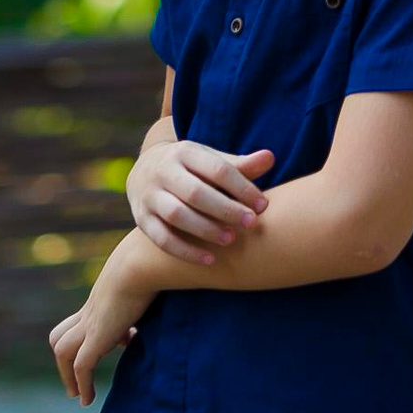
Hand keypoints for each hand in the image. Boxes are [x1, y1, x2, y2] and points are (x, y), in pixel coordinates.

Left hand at [50, 247, 158, 404]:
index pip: (90, 316)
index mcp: (106, 295)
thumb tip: (184, 288)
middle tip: (75, 377)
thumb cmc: (156, 266)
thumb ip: (165, 285)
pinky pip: (80, 365)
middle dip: (64, 356)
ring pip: (62, 348)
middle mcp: (92, 310)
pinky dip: (81, 383)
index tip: (126, 341)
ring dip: (66, 373)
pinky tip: (87, 399)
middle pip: (62, 333)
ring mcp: (91, 323)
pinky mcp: (96, 336)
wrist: (143, 263)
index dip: (101, 332)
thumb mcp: (158, 279)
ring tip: (76, 394)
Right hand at [125, 140, 273, 263]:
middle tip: (251, 224)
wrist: (144, 172)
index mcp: (185, 152)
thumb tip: (270, 158)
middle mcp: (163, 171)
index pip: (217, 169)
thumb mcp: (210, 161)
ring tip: (231, 240)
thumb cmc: (191, 169)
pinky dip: (186, 251)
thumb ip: (239, 165)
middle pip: (195, 192)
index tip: (263, 205)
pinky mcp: (142, 219)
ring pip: (176, 215)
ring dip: (205, 229)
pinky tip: (210, 260)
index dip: (242, 187)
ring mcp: (150, 195)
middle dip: (226, 209)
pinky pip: (162, 238)